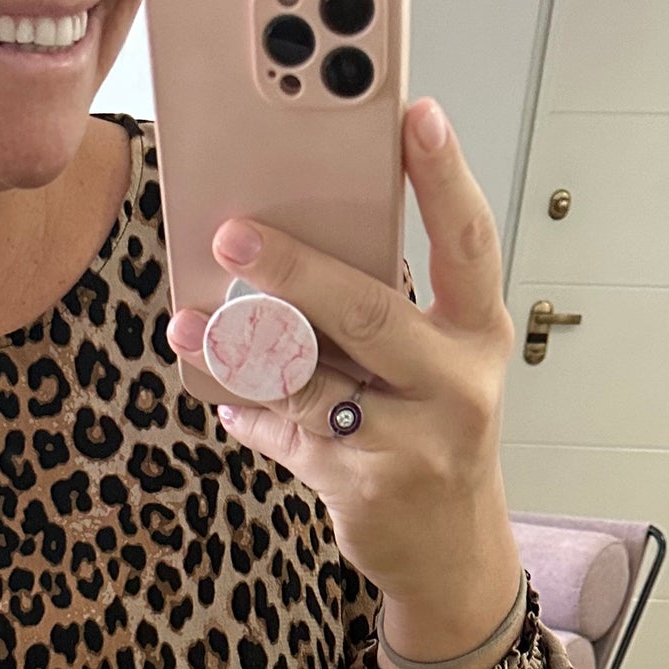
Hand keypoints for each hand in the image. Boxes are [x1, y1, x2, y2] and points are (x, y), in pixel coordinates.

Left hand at [168, 98, 522, 668]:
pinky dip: (248, 412)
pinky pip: (286, 434)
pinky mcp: (361, 488)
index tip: (414, 117)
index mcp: (478, 334)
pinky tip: (222, 395)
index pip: (467, 243)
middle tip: (234, 234)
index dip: (443, 178)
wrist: (451, 551)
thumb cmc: (435, 433)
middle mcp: (454, 384)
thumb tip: (295, 250)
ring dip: (239, 350)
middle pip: (368, 311)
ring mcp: (410, 442)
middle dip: (295, 269)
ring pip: (309, 381)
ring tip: (189, 324)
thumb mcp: (438, 367)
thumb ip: (388, 314)